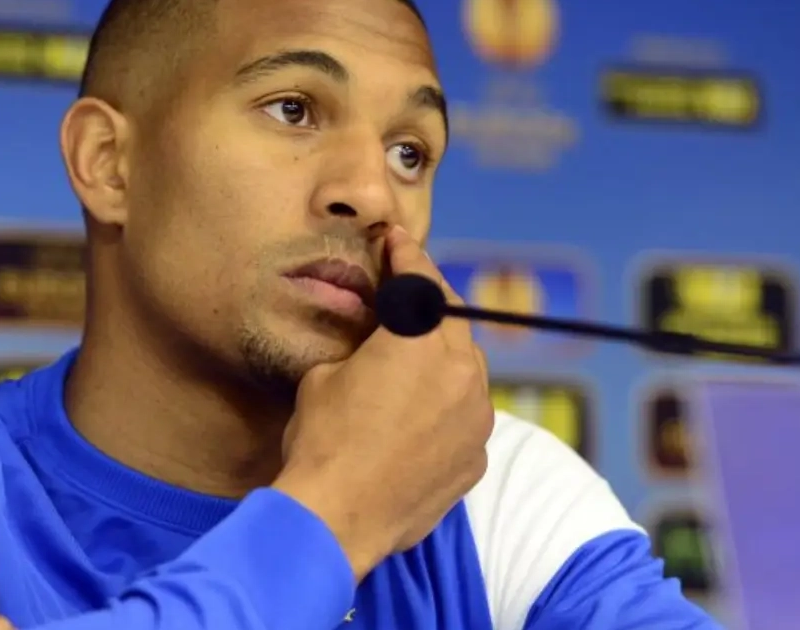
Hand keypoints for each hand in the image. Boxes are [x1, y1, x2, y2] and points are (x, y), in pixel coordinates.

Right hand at [274, 226, 493, 579]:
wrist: (336, 519)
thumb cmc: (322, 443)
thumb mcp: (324, 376)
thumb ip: (361, 350)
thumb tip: (370, 348)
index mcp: (420, 341)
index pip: (421, 282)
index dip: (408, 256)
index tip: (400, 242)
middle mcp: (462, 373)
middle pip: (454, 323)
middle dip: (431, 308)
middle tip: (407, 300)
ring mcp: (476, 419)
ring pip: (468, 372)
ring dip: (444, 363)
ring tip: (411, 371)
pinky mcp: (477, 458)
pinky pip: (468, 418)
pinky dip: (448, 411)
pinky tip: (418, 423)